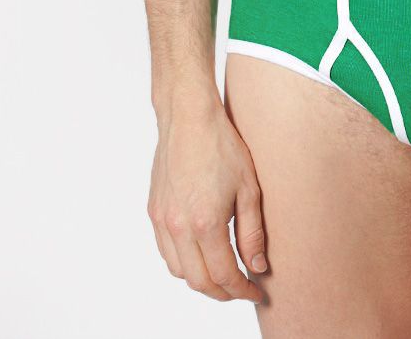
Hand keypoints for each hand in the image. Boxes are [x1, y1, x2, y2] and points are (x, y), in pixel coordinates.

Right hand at [147, 99, 267, 301]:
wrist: (188, 117)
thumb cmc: (222, 146)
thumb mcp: (249, 189)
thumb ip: (252, 233)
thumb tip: (257, 266)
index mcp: (205, 223)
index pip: (223, 275)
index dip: (242, 290)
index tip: (256, 291)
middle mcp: (178, 227)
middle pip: (198, 281)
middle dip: (222, 292)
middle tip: (242, 288)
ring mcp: (162, 220)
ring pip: (179, 270)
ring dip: (201, 279)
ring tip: (223, 273)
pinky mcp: (153, 211)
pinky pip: (166, 251)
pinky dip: (183, 262)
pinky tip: (200, 254)